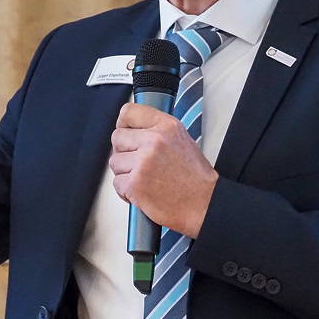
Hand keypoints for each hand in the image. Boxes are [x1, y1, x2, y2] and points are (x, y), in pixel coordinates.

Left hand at [109, 102, 218, 237]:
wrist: (204, 205)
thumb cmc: (195, 178)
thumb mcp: (182, 140)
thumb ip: (156, 130)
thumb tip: (133, 129)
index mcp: (167, 126)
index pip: (129, 112)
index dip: (124, 124)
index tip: (125, 132)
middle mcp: (154, 141)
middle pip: (117, 137)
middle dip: (124, 151)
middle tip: (138, 163)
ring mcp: (143, 162)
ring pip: (115, 161)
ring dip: (125, 172)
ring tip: (144, 179)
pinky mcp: (135, 184)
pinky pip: (117, 182)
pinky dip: (126, 190)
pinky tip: (142, 192)